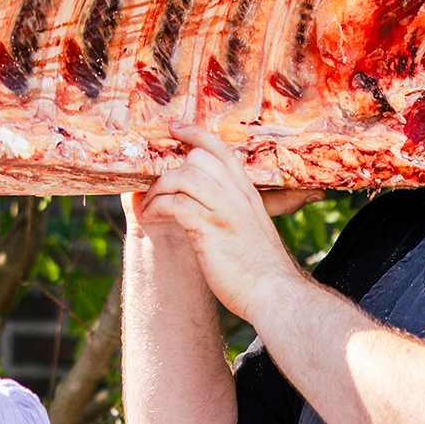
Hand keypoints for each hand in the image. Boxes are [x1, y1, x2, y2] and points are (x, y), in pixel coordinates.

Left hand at [136, 123, 312, 322]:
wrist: (274, 295)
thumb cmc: (260, 270)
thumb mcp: (253, 231)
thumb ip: (235, 215)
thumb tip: (211, 213)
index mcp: (248, 194)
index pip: (221, 150)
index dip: (196, 134)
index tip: (175, 128)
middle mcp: (237, 196)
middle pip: (198, 159)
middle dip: (170, 169)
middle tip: (154, 188)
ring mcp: (224, 211)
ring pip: (183, 177)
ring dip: (158, 189)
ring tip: (150, 206)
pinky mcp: (210, 229)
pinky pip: (176, 204)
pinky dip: (158, 207)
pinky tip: (152, 217)